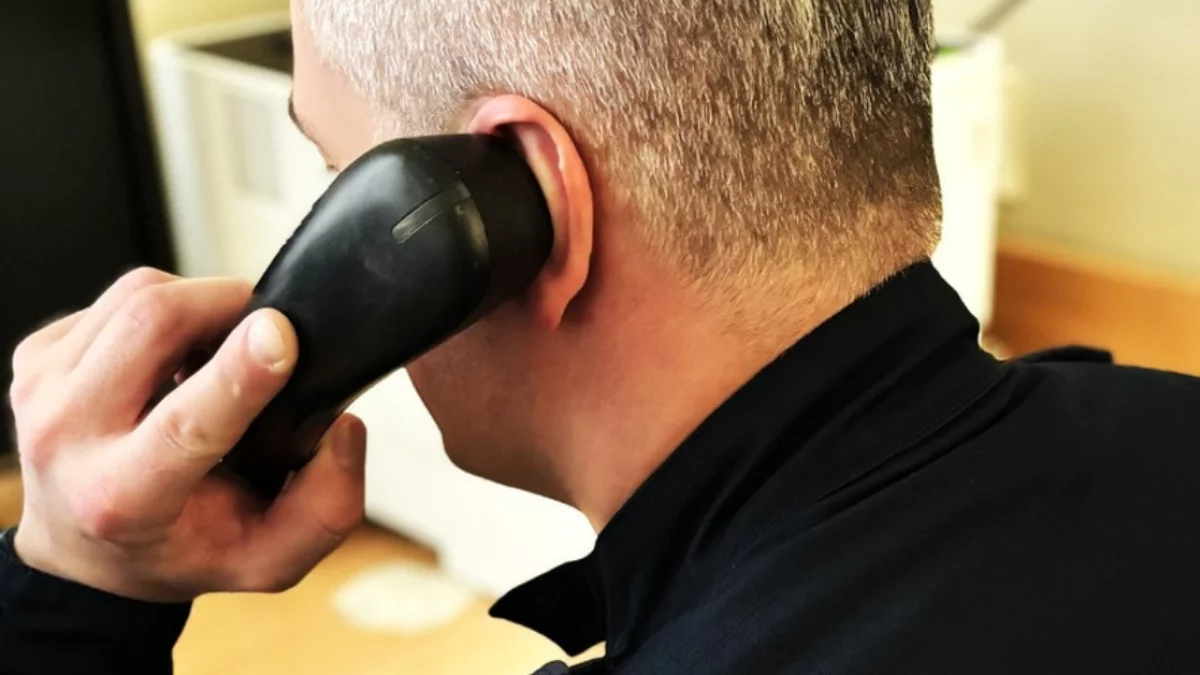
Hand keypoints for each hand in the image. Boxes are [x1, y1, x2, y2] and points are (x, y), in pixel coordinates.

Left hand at [9, 268, 366, 601]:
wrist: (88, 548)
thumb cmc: (184, 546)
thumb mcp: (268, 559)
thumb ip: (326, 507)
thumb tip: (342, 427)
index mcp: (125, 499)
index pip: (184, 425)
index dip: (237, 373)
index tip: (281, 336)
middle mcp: (67, 439)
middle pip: (149, 324)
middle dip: (226, 305)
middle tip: (267, 329)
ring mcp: (40, 389)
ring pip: (137, 295)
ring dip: (200, 303)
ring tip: (221, 345)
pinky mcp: (35, 354)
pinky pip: (118, 297)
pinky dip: (166, 309)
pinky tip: (175, 352)